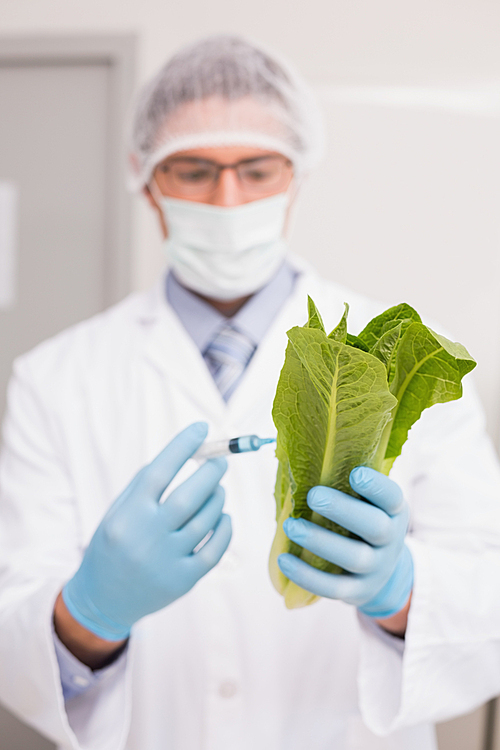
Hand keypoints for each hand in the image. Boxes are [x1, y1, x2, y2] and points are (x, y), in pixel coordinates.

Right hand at [63, 423, 231, 640]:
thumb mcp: (117, 512)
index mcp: (128, 515)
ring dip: (218, 498)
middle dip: (211, 472)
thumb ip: (145, 485)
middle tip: (220, 462)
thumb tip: (183, 452)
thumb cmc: (113, 544)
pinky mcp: (183, 581)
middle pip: (190, 496)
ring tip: (217, 489)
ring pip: (206, 520)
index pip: (160, 471)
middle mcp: (147, 537)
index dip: (182, 446)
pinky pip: (215, 549)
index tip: (201, 428)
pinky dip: (224, 528)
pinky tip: (223, 517)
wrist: (102, 599)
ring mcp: (166, 561)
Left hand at [278, 467, 412, 619]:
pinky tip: (284, 560)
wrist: (382, 572)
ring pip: (354, 558)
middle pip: (375, 527)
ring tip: (291, 526)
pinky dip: (307, 576)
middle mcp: (391, 540)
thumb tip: (300, 460)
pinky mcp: (358, 592)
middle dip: (344, 510)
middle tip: (313, 496)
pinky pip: (334, 587)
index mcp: (394, 511)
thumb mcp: (366, 504)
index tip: (355, 473)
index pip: (393, 498)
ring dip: (320, 541)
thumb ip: (344, 485)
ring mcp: (377, 569)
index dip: (377, 487)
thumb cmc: (362, 523)